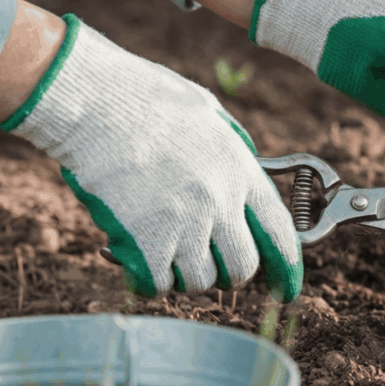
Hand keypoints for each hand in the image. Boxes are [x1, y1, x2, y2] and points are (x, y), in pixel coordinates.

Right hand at [0, 15, 301, 301]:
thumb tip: (245, 172)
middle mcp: (220, 202)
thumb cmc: (147, 99)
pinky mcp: (145, 240)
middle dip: (230, 274)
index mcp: (241, 171)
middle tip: (213, 265)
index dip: (288, 265)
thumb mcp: (209, 115)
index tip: (287, 287)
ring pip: (199, 280)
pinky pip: (157, 283)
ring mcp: (184, 223)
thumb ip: (232, 149)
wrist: (96, 104)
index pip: (279, 232)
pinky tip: (141, 262)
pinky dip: (150, 281)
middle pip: (243, 268)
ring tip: (168, 252)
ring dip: (186, 275)